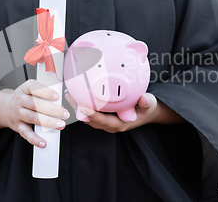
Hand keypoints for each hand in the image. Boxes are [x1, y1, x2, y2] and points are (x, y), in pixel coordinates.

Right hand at [0, 79, 69, 147]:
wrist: (5, 108)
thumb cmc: (25, 98)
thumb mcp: (31, 91)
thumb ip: (45, 95)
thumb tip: (62, 103)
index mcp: (25, 89)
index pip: (33, 88)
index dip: (45, 92)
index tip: (57, 96)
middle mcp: (19, 100)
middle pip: (35, 104)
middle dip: (52, 109)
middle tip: (65, 114)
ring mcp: (18, 113)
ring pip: (32, 117)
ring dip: (48, 122)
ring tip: (60, 124)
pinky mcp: (18, 126)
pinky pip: (26, 133)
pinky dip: (34, 139)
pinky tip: (43, 142)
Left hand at [64, 92, 183, 132]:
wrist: (147, 112)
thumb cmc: (147, 108)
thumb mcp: (150, 104)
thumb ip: (146, 102)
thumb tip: (144, 99)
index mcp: (120, 124)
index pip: (104, 121)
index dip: (93, 116)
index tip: (83, 108)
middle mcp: (110, 125)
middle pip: (91, 120)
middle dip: (79, 110)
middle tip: (69, 96)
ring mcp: (106, 122)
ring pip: (88, 117)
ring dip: (77, 107)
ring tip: (68, 93)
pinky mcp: (103, 117)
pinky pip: (90, 112)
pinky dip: (82, 104)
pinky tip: (76, 92)